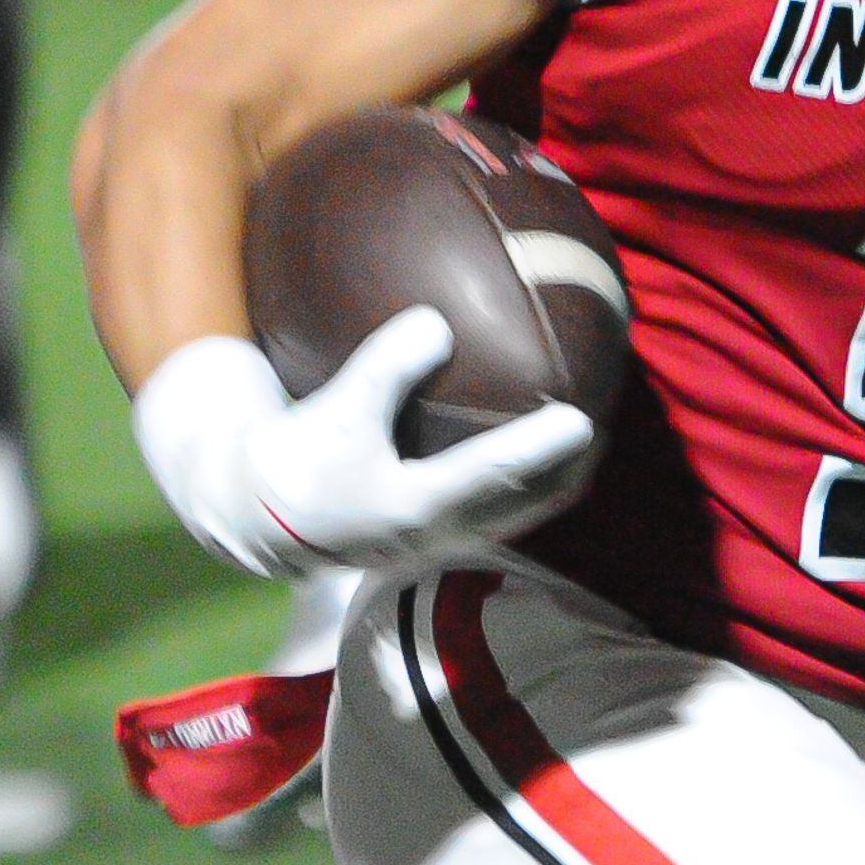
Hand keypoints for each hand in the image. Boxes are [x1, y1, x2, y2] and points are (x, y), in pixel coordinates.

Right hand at [131, 309, 595, 578]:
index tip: (582, 419)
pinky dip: (527, 483)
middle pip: (529, 503)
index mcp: (416, 505)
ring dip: (557, 480)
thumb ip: (386, 367)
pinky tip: (536, 450)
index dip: (540, 449)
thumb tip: (437, 323)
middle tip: (606, 423)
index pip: (494, 475)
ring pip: (520, 511)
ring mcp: (441, 540)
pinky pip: (500, 510)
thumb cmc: (296, 461)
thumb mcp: (335, 410)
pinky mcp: (434, 535)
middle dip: (572, 469)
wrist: (258, 519)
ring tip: (588, 439)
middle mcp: (439, 531)